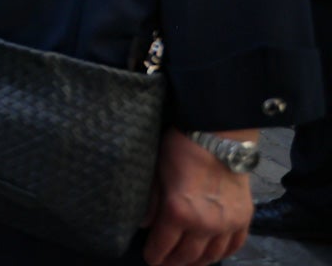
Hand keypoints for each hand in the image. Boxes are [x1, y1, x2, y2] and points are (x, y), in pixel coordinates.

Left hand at [142, 128, 253, 265]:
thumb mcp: (156, 173)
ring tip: (186, 260)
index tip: (150, 259)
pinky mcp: (244, 219)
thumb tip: (144, 225)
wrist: (218, 136)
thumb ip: (151, 202)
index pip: (163, 246)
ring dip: (197, 261)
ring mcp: (227, 224)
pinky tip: (212, 253)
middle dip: (173, 262)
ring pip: (211, 256)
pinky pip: (234, 246)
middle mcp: (204, 224)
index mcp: (178, 213)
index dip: (154, 255)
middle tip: (165, 262)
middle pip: (187, 256)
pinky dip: (222, 253)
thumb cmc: (180, 150)